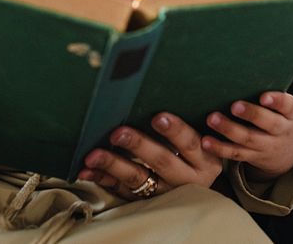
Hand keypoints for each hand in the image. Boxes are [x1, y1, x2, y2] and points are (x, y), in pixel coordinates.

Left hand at [78, 112, 222, 199]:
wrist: (194, 190)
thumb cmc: (195, 155)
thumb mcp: (202, 144)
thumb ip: (185, 129)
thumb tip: (157, 91)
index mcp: (205, 161)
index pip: (190, 143)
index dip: (175, 130)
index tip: (158, 117)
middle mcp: (187, 179)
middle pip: (162, 160)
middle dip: (138, 145)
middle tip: (118, 133)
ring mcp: (165, 193)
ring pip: (138, 179)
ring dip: (113, 164)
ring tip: (94, 155)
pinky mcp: (146, 201)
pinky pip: (121, 190)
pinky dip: (103, 179)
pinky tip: (87, 171)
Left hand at [202, 91, 292, 179]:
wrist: (288, 152)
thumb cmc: (279, 117)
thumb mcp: (284, 108)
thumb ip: (269, 93)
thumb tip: (242, 68)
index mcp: (290, 114)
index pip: (288, 106)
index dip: (277, 101)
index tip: (263, 96)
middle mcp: (281, 131)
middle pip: (268, 124)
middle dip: (251, 114)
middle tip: (234, 106)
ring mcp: (267, 146)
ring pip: (248, 139)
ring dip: (229, 129)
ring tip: (212, 119)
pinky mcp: (253, 156)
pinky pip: (235, 154)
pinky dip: (220, 148)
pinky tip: (205, 141)